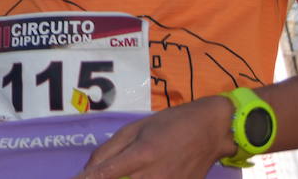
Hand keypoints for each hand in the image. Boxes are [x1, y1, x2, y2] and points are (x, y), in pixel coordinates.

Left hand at [72, 97, 234, 178]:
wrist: (210, 131)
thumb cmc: (169, 124)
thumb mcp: (135, 128)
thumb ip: (109, 150)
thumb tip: (88, 170)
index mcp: (142, 154)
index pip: (105, 174)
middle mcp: (154, 175)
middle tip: (92, 177)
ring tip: (122, 175)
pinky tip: (138, 176)